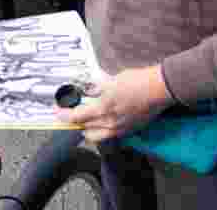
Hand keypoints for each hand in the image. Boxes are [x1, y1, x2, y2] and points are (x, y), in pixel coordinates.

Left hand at [56, 65, 173, 143]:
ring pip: (96, 136)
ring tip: (85, 120)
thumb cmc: (137, 82)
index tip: (58, 112)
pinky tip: (102, 121)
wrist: (158, 89)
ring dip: (88, 129)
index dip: (64, 115)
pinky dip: (102, 130)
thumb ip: (97, 89)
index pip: (77, 117)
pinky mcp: (129, 130)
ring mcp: (120, 128)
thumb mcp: (111, 81)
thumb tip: (88, 91)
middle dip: (75, 122)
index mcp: (104, 109)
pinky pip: (110, 135)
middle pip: (84, 129)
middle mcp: (110, 123)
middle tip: (71, 114)